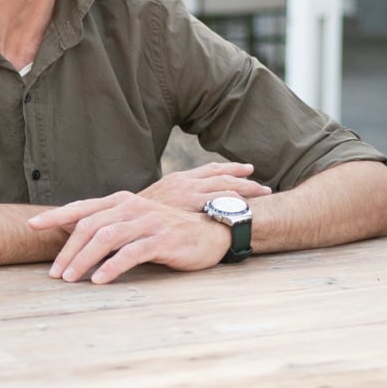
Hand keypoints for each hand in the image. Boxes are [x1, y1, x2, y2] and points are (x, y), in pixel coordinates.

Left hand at [27, 192, 227, 283]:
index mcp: (122, 202)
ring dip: (84, 260)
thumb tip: (77, 241)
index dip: (56, 215)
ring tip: (70, 279)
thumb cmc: (169, 231)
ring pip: (106, 238)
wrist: (212, 231)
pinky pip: (131, 252)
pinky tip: (100, 280)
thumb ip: (111, 227)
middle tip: (54, 274)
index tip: (32, 225)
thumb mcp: (137, 224)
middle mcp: (132, 208)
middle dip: (68, 250)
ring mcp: (147, 222)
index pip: (83, 207)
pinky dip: (112, 267)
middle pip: (90, 225)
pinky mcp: (162, 239)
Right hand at [137, 161, 270, 212]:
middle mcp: (187, 183)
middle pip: (223, 177)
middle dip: (246, 180)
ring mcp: (189, 195)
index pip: (211, 170)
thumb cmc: (135, 216)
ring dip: (247, 190)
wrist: (121, 218)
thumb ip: (169, 202)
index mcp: (180, 179)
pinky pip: (219, 205)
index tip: (248, 169)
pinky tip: (246, 211)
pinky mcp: (190, 208)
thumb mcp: (153, 203)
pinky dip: (235, 205)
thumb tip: (181, 208)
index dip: (231, 169)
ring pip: (226, 188)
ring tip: (265, 193)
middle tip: (264, 186)